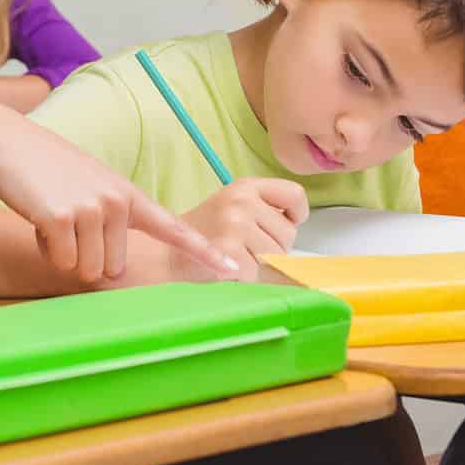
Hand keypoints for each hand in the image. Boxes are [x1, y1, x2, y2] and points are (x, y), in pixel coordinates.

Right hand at [0, 112, 232, 285]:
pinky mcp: (61, 218)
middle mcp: (117, 203)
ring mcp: (91, 209)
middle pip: (112, 269)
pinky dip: (45, 249)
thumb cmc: (48, 170)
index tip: (235, 268)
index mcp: (129, 196)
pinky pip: (61, 261)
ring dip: (64, 254)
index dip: (204, 251)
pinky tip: (38, 217)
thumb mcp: (92, 186)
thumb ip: (112, 219)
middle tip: (67, 221)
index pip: (173, 228)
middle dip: (85, 257)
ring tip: (52, 216)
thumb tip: (110, 270)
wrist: (9, 142)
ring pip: (86, 270)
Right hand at [180, 178, 309, 275]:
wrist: (166, 253)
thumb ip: (263, 211)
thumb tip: (296, 229)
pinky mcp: (228, 250)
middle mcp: (242, 201)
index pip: (294, 194)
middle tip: (245, 248)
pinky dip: (244, 277)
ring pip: (275, 256)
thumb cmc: (203, 234)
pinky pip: (256, 273)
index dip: (297, 214)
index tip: (288, 223)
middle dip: (273, 247)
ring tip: (233, 257)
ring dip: (258, 265)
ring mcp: (235, 224)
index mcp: (245, 186)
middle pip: (288, 234)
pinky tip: (225, 268)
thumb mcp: (233, 208)